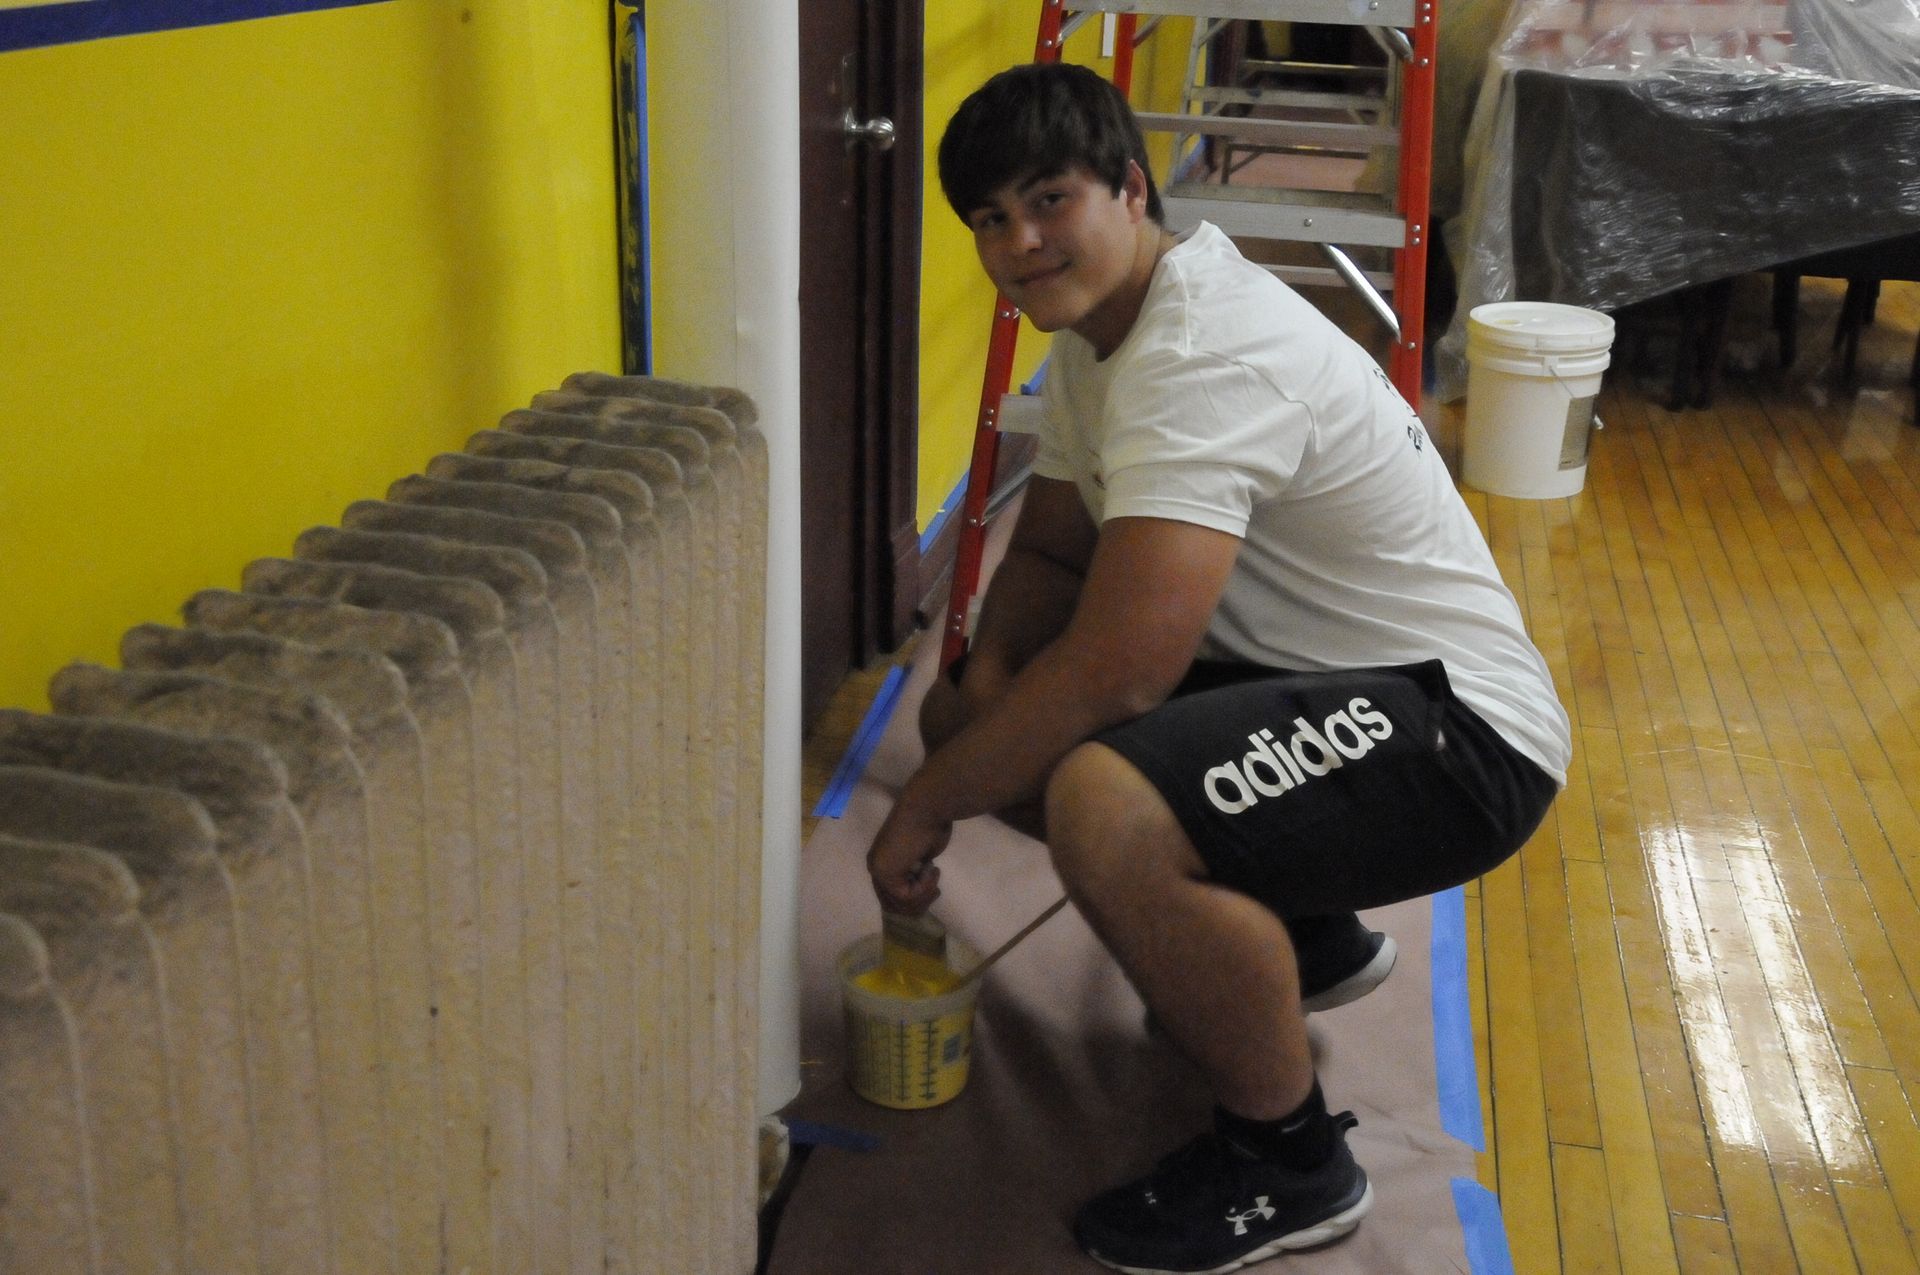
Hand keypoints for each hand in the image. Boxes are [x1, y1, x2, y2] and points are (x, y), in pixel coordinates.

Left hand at [866, 790, 951, 915]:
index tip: (934, 886)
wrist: (927, 808)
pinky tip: (931, 868)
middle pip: (893, 904)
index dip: (915, 897)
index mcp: (881, 859)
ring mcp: (877, 870)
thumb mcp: (923, 855)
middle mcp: (875, 866)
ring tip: (934, 874)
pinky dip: (925, 886)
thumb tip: (921, 888)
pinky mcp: (885, 874)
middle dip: (919, 902)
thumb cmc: (930, 824)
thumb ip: (916, 871)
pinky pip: (907, 896)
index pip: (891, 895)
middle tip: (935, 887)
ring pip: (900, 903)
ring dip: (923, 894)